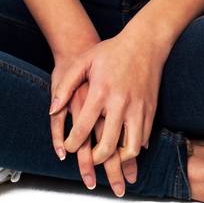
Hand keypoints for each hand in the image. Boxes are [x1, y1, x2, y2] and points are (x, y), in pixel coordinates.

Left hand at [48, 33, 167, 188]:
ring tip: (109, 159)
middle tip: (89, 159)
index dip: (72, 144)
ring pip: (131, 149)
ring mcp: (138, 108)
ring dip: (119, 160)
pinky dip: (134, 147)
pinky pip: (144, 138)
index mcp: (101, 92)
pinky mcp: (151, 109)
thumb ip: (65, 86)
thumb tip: (53, 109)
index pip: (83, 129)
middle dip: (95, 160)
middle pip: (107, 146)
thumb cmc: (111, 51)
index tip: (69, 148)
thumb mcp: (83, 62)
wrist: (145, 42)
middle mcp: (120, 103)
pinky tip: (125, 147)